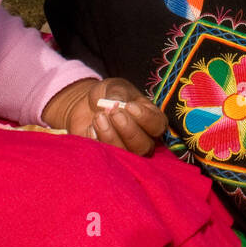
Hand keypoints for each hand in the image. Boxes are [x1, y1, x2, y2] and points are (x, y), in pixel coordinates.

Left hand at [42, 78, 167, 156]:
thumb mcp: (116, 88)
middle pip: (144, 147)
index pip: (158, 126)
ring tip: (98, 117)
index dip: (145, 118)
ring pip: (125, 156)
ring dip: (111, 136)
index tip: (128, 106)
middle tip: (113, 113)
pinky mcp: (107, 158)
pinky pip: (105, 157)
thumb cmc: (109, 95)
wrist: (87, 105)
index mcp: (152, 120)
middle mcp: (143, 140)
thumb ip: (119, 94)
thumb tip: (116, 104)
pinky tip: (90, 127)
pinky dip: (96, 141)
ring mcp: (126, 152)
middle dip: (128, 130)